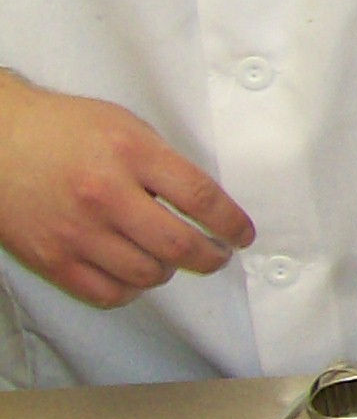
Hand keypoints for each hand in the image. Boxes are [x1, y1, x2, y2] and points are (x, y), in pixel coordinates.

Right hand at [0, 72, 253, 305]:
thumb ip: (164, 162)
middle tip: (217, 254)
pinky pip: (107, 292)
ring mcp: (77, 231)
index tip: (242, 234)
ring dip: (168, 270)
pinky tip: (133, 274)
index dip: (232, 223)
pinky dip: (130, 290)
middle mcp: (105, 195)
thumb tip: (202, 203)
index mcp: (131, 154)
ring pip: (146, 274)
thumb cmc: (63, 129)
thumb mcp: (125, 127)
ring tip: (169, 258)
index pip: (201, 198)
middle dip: (210, 256)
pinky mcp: (51, 258)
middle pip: (178, 245)